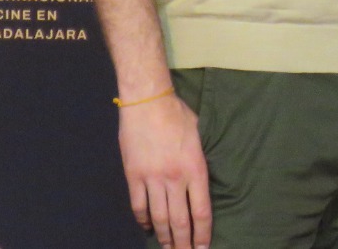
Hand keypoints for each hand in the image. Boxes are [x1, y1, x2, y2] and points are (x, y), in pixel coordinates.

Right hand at [117, 93, 211, 248]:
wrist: (147, 103)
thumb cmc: (178, 115)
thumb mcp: (200, 136)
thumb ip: (200, 161)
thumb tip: (200, 181)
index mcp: (195, 169)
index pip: (201, 210)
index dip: (202, 232)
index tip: (203, 246)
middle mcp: (175, 179)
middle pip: (180, 220)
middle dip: (183, 242)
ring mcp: (153, 179)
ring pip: (159, 218)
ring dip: (164, 237)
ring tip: (167, 248)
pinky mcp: (134, 176)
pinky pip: (139, 206)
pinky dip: (143, 220)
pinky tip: (148, 227)